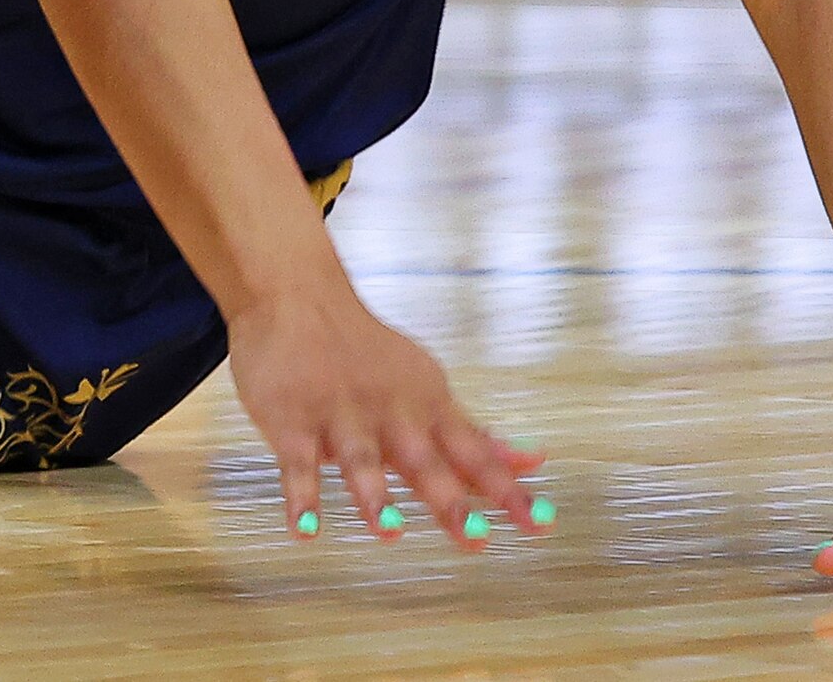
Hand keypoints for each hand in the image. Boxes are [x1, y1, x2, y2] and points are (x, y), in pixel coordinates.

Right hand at [229, 279, 538, 547]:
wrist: (297, 296)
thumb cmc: (368, 355)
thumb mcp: (427, 389)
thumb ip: (474, 436)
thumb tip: (532, 462)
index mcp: (427, 407)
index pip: (475, 452)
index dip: (506, 488)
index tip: (539, 522)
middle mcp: (390, 413)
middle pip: (424, 458)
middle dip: (450, 498)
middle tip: (475, 535)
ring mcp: (340, 416)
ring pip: (360, 459)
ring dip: (375, 496)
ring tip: (390, 532)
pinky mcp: (293, 421)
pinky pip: (298, 464)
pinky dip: (302, 498)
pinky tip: (307, 530)